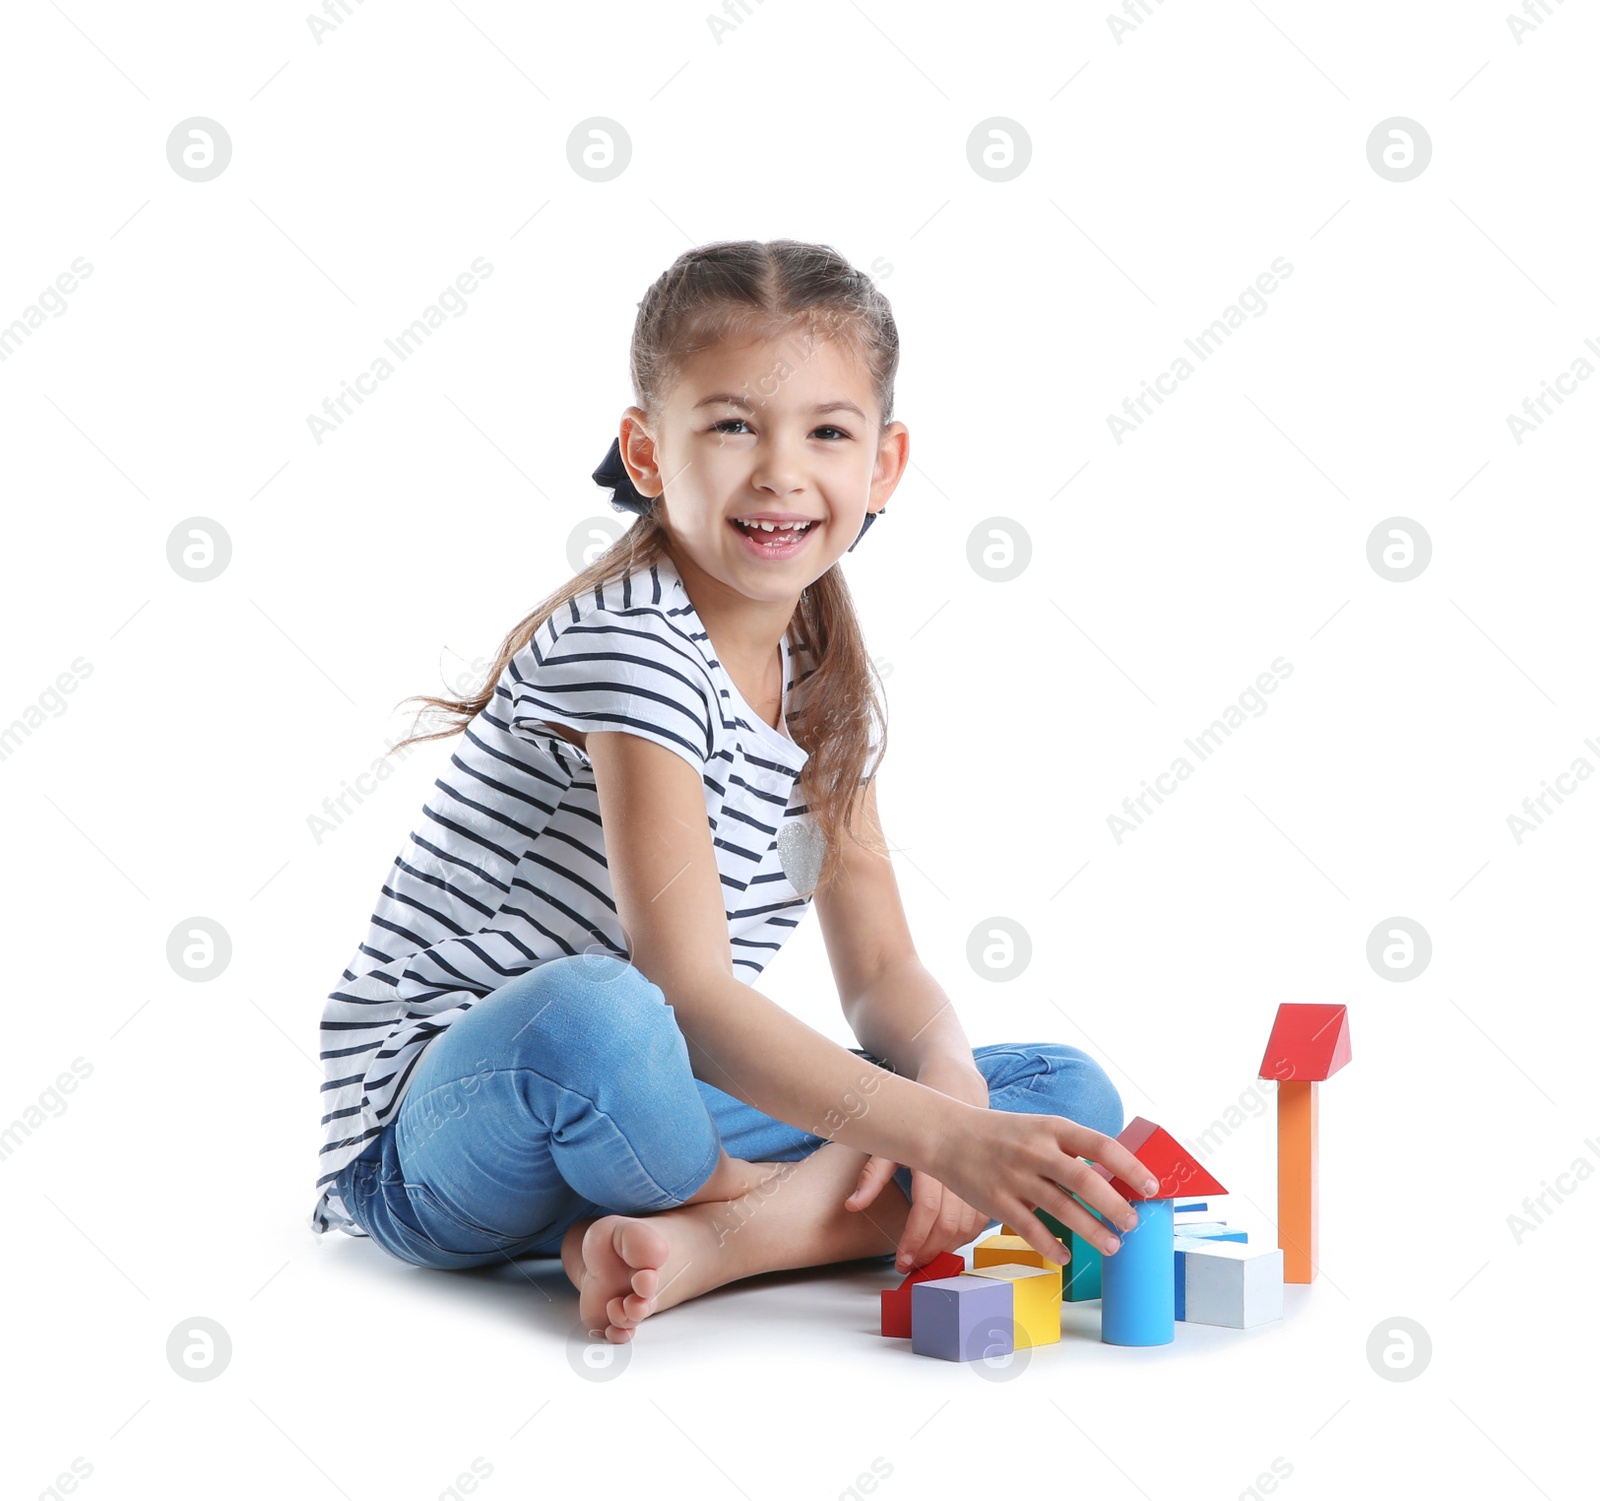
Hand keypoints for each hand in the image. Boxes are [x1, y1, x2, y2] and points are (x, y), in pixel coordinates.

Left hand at [843, 1058, 992, 1272]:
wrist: (956, 1086)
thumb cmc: (917, 1114)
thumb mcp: (889, 1138)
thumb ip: (872, 1174)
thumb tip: (852, 1205)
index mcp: (933, 1159)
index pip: (927, 1211)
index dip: (915, 1240)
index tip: (902, 1260)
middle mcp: (960, 1169)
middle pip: (951, 1225)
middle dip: (931, 1251)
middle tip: (912, 1265)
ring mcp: (980, 1175)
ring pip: (970, 1226)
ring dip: (950, 1247)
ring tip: (928, 1255)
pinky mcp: (991, 1179)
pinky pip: (983, 1218)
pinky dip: (968, 1234)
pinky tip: (950, 1239)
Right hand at [925, 1106, 1158, 1269]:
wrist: (947, 1135)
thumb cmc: (1001, 1135)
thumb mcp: (1038, 1129)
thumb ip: (1069, 1151)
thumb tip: (1112, 1179)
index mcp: (1051, 1128)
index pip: (1100, 1145)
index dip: (1129, 1167)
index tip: (1152, 1187)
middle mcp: (1035, 1151)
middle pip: (1084, 1180)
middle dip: (1114, 1205)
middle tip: (1133, 1223)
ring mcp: (1014, 1177)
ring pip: (1061, 1209)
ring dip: (1092, 1231)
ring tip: (1113, 1245)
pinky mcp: (996, 1201)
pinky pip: (1030, 1229)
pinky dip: (1051, 1246)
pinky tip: (1065, 1256)